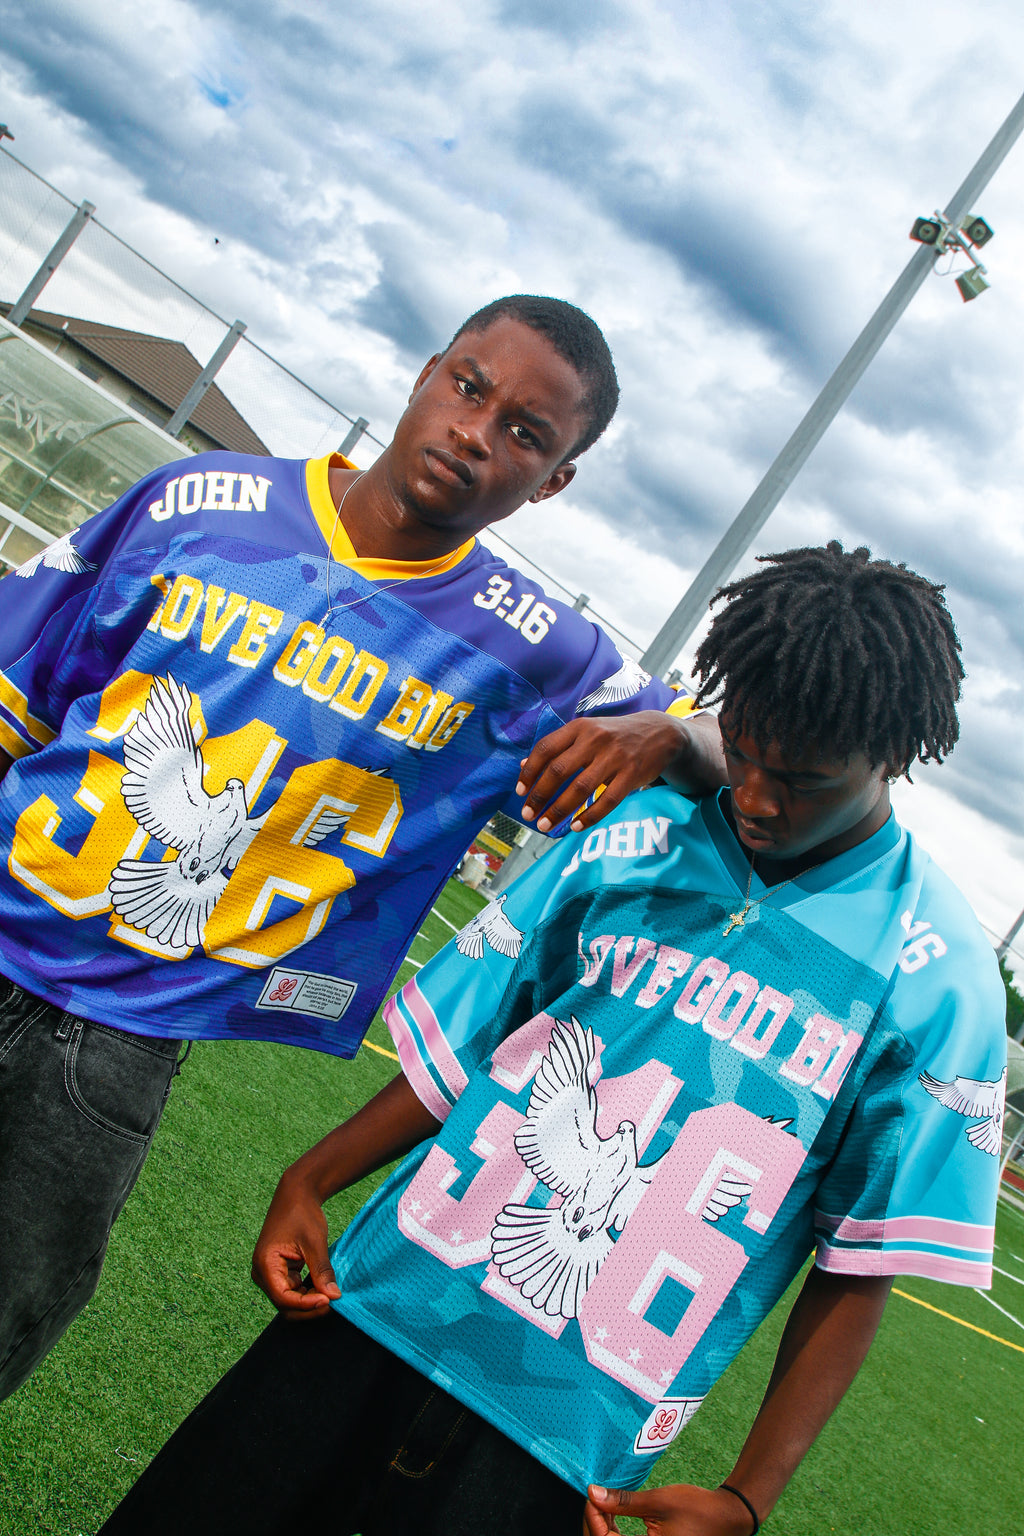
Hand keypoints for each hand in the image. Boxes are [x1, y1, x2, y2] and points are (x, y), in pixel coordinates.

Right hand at [250, 1170, 341, 1320]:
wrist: (296, 1194)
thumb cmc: (302, 1213)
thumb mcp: (315, 1243)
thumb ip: (322, 1271)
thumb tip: (333, 1297)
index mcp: (265, 1264)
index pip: (283, 1298)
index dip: (306, 1305)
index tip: (329, 1301)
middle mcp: (262, 1273)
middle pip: (284, 1305)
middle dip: (308, 1307)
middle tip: (333, 1301)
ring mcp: (270, 1274)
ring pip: (289, 1301)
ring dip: (310, 1301)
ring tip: (331, 1294)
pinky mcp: (279, 1272)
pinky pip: (293, 1291)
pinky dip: (308, 1293)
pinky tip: (325, 1288)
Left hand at [516, 713, 697, 833]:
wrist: (660, 733)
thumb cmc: (614, 736)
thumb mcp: (586, 733)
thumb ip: (557, 748)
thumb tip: (522, 766)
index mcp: (579, 727)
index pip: (545, 749)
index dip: (529, 772)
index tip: (519, 792)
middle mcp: (595, 739)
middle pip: (559, 771)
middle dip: (539, 796)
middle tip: (528, 815)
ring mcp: (615, 757)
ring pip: (581, 788)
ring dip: (559, 810)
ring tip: (545, 826)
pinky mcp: (632, 774)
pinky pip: (607, 800)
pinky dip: (590, 816)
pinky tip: (576, 826)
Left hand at [584, 1483, 755, 1535]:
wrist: (726, 1517)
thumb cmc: (697, 1509)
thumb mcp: (658, 1502)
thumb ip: (623, 1502)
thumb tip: (593, 1493)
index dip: (594, 1521)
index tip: (592, 1497)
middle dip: (597, 1526)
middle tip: (596, 1500)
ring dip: (605, 1530)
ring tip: (605, 1506)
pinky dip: (616, 1534)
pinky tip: (615, 1517)